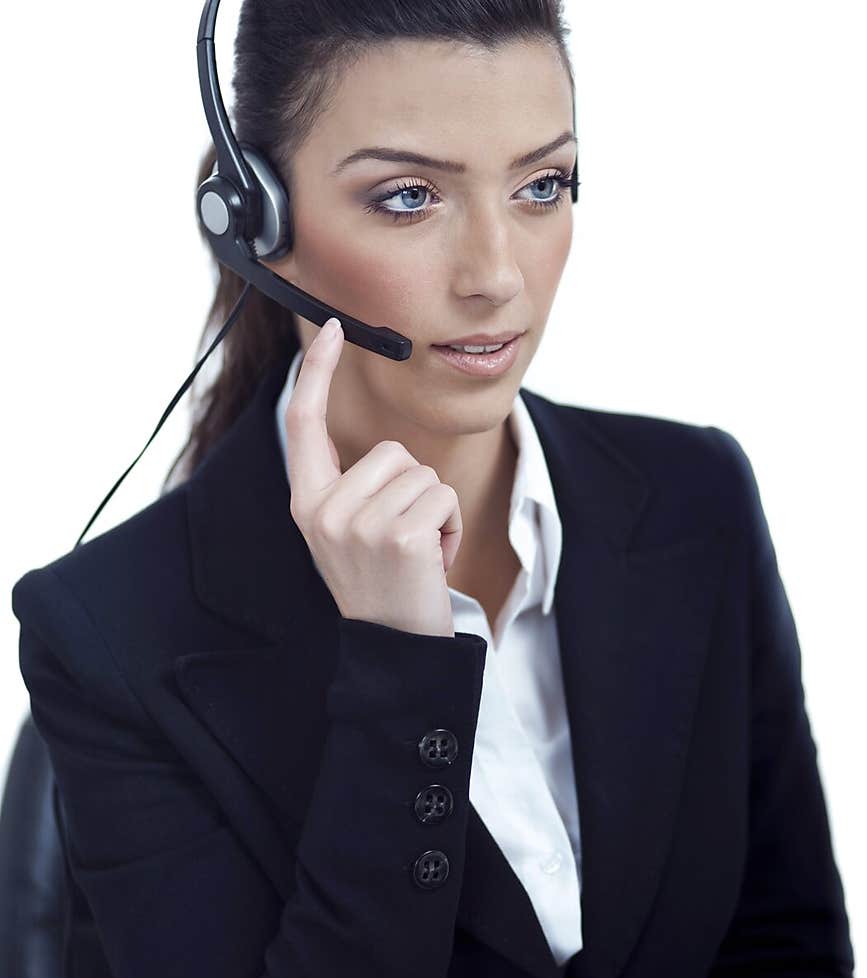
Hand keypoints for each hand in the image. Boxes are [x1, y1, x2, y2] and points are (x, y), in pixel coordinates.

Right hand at [285, 318, 462, 638]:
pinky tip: (432, 562)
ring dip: (434, 510)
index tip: (333, 331)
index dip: (319, 375)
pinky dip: (450, 527)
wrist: (394, 647)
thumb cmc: (382, 584)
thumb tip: (382, 451)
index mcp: (307, 503)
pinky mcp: (399, 534)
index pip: (305, 424)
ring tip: (417, 553)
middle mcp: (323, 509)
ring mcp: (359, 522)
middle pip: (391, 450)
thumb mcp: (347, 532)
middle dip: (412, 488)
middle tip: (402, 540)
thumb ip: (350, 487)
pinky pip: (442, 496)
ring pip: (422, 473)